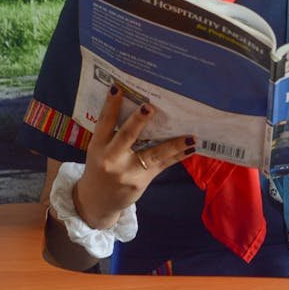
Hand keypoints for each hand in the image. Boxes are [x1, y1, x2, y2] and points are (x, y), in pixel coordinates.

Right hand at [73, 85, 195, 229]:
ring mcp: (127, 171)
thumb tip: (135, 103)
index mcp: (98, 146)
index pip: (104, 122)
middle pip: (126, 136)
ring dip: (173, 143)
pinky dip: (178, 155)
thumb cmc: (101, 167)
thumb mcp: (99, 149)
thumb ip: (112, 132)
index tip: (118, 87)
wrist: (97, 202)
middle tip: (149, 107)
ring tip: (190, 135)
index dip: (111, 105)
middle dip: (138, 122)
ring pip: (153, 153)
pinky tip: (191, 147)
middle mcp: (111, 158)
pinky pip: (162, 164)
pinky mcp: (141, 180)